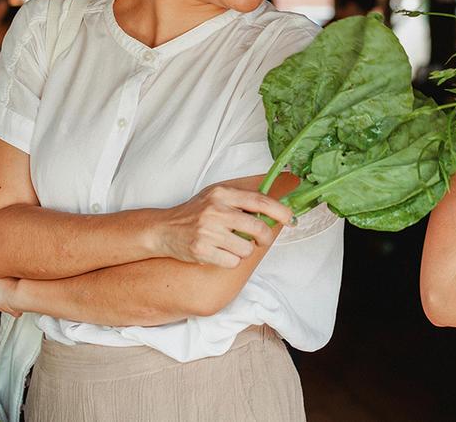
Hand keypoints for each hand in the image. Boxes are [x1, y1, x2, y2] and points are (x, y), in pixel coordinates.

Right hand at [156, 184, 293, 268]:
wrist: (164, 229)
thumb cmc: (195, 213)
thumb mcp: (216, 197)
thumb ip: (241, 200)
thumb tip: (275, 208)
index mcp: (223, 193)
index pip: (260, 200)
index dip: (280, 211)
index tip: (291, 219)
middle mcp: (216, 210)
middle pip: (258, 228)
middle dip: (265, 238)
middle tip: (262, 240)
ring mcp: (208, 231)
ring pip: (246, 249)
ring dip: (244, 251)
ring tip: (232, 246)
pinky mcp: (201, 250)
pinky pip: (232, 262)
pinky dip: (230, 260)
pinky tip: (220, 253)